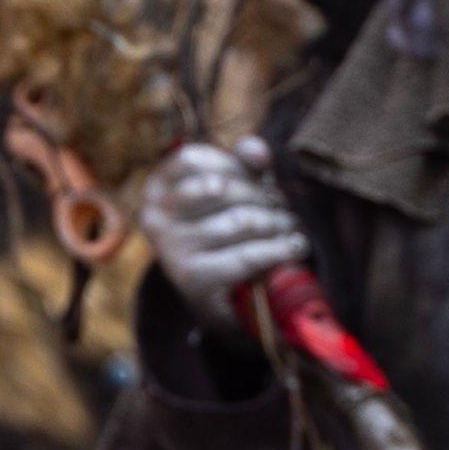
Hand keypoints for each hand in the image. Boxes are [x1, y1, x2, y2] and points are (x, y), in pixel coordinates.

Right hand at [140, 138, 310, 338]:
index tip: (256, 179)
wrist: (221, 296)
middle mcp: (154, 218)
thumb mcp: (233, 189)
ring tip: (289, 229)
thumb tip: (259, 153)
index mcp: (156, 189)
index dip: (231, 164)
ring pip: (239, 221)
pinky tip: (294, 247)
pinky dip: (278, 251)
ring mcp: (171, 250)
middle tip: (283, 210)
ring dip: (277, 224)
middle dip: (263, 196)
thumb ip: (244, 162)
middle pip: (219, 188)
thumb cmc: (227, 230)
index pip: (191, 159)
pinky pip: (246, 256)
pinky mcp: (193, 280)